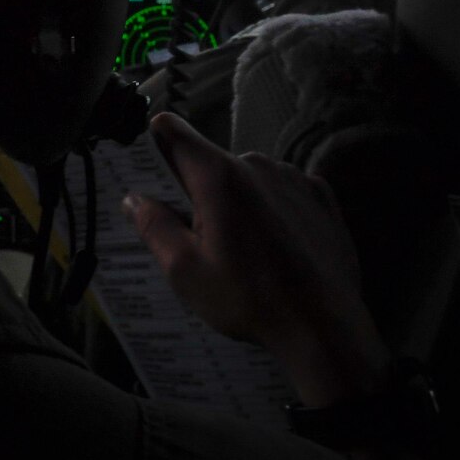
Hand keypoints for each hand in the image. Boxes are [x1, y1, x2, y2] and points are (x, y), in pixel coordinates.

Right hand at [126, 111, 387, 404]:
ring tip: (248, 252)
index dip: (154, 146)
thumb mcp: (186, 272)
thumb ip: (154, 226)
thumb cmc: (251, 301)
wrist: (325, 329)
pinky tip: (278, 247)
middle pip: (210, 162)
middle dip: (199, 193)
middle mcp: (256, 164)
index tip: (151, 174)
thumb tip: (134, 198)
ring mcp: (293, 176)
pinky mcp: (320, 194)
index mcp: (218, 177)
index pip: (171, 131)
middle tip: (205, 241)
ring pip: (247, 177)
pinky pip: (281, 189)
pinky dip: (272, 209)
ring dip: (238, 202)